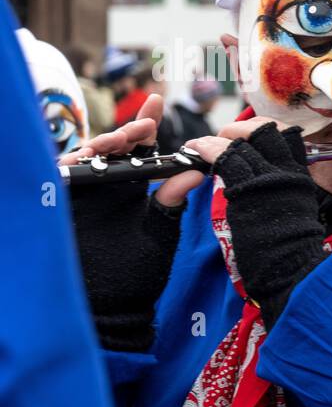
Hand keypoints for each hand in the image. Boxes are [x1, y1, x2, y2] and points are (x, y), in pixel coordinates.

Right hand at [62, 94, 205, 350]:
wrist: (111, 307)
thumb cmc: (138, 273)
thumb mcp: (159, 233)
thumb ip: (172, 203)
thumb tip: (194, 172)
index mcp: (136, 187)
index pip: (142, 147)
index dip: (146, 122)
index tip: (157, 99)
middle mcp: (109, 185)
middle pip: (113, 145)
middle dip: (124, 132)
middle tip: (138, 130)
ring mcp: (85, 193)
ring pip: (87, 156)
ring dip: (100, 145)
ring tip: (115, 144)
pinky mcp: (63, 204)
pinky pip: (61, 177)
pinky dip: (69, 166)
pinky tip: (80, 161)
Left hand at [185, 120, 324, 328]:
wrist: (292, 270)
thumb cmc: (289, 250)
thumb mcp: (291, 211)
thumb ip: (279, 191)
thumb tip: (262, 182)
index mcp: (301, 176)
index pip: (287, 136)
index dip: (264, 129)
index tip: (245, 135)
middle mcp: (289, 172)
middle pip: (267, 130)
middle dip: (240, 128)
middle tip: (221, 137)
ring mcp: (270, 179)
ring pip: (243, 141)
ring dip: (217, 138)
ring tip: (199, 145)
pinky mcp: (249, 189)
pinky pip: (226, 159)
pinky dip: (208, 150)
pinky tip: (197, 152)